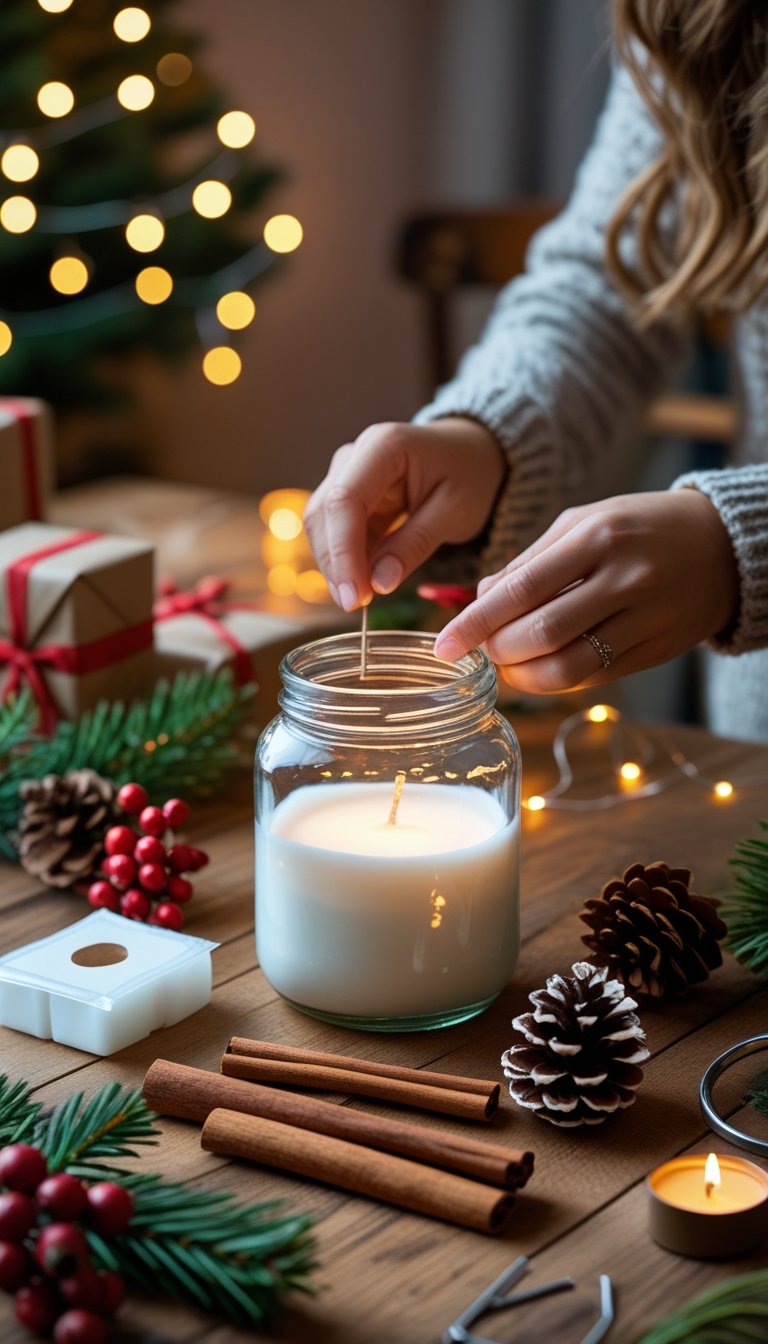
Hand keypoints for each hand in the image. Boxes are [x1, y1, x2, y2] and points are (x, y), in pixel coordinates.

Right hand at [304, 418, 505, 610]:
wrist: (472, 453)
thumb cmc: (469, 475)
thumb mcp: (455, 511)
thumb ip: (415, 544)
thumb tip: (378, 584)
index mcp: (384, 447)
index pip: (345, 501)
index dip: (342, 552)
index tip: (353, 597)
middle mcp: (355, 455)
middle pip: (324, 514)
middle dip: (335, 564)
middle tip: (356, 606)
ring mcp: (347, 474)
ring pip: (322, 526)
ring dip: (336, 565)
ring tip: (359, 600)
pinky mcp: (349, 497)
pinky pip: (336, 532)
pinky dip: (346, 561)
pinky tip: (362, 584)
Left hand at [432, 490, 739, 691]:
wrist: (722, 546)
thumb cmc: (639, 528)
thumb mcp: (583, 523)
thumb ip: (529, 561)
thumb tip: (479, 598)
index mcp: (597, 537)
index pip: (521, 589)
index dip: (476, 622)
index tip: (444, 644)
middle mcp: (623, 578)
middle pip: (540, 634)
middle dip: (497, 649)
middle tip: (481, 648)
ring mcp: (643, 618)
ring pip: (568, 666)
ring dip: (524, 675)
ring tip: (508, 663)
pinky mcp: (655, 650)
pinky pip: (594, 677)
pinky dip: (556, 680)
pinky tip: (540, 669)